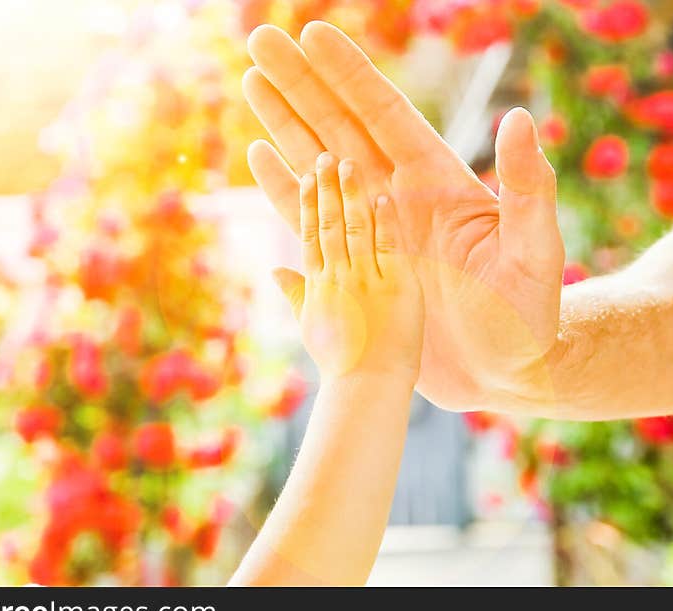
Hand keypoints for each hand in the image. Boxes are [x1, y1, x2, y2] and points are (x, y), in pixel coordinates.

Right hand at [245, 21, 563, 409]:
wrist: (505, 370)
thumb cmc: (528, 314)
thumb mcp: (534, 250)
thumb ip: (527, 188)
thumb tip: (520, 119)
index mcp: (437, 182)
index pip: (384, 115)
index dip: (347, 76)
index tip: (311, 35)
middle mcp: (399, 196)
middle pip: (340, 126)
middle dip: (301, 85)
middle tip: (261, 43)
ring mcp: (373, 229)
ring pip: (319, 165)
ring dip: (285, 124)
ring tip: (252, 85)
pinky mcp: (356, 265)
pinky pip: (312, 220)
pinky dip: (284, 188)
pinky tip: (259, 157)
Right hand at [272, 152, 422, 382]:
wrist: (368, 396)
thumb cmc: (342, 366)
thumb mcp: (312, 327)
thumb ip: (296, 293)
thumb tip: (276, 269)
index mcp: (320, 285)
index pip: (309, 232)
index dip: (303, 200)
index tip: (302, 171)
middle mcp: (339, 277)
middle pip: (326, 221)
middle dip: (322, 186)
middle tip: (318, 152)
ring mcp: (366, 281)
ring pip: (351, 228)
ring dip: (346, 195)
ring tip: (340, 162)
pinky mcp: (397, 289)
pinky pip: (388, 248)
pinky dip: (384, 223)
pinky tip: (381, 197)